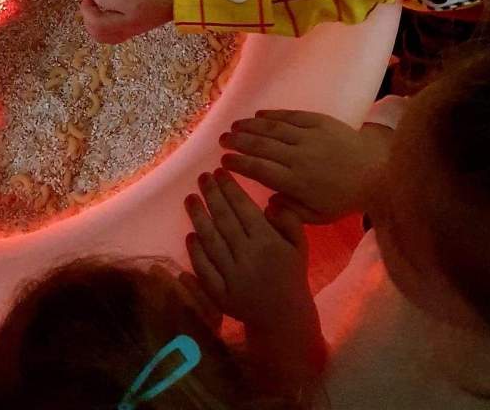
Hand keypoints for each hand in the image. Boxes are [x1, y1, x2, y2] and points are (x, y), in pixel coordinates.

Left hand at [79, 0, 173, 42]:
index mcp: (131, 2)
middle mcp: (128, 20)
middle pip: (96, 23)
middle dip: (86, 8)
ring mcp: (131, 30)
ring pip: (100, 35)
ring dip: (90, 20)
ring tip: (93, 5)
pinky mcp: (134, 33)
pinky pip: (110, 38)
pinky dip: (99, 29)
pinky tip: (102, 16)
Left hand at [185, 170, 313, 329]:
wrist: (284, 318)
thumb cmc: (291, 275)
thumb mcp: (299, 246)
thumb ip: (289, 221)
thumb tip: (270, 203)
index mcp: (269, 243)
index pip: (244, 209)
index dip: (230, 188)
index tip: (219, 171)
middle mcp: (248, 258)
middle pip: (224, 220)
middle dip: (211, 195)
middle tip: (202, 177)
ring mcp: (232, 277)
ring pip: (211, 241)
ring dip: (198, 218)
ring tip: (190, 199)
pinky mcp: (221, 295)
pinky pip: (204, 269)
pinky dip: (196, 252)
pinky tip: (190, 235)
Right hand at [220, 109, 393, 222]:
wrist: (376, 172)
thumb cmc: (343, 198)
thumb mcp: (318, 216)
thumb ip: (290, 212)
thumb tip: (266, 203)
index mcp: (296, 182)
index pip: (260, 170)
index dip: (239, 164)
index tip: (223, 161)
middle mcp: (298, 157)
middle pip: (261, 146)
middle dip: (238, 142)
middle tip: (222, 140)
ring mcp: (308, 136)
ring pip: (272, 129)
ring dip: (250, 126)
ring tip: (234, 126)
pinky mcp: (318, 121)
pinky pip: (290, 116)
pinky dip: (272, 115)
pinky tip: (259, 115)